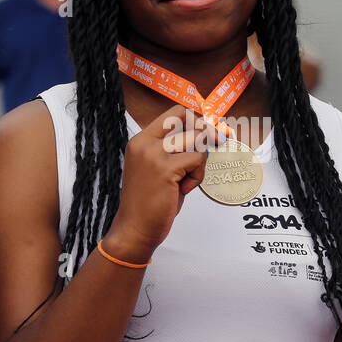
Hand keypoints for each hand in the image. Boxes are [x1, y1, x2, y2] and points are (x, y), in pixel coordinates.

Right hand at [103, 104, 209, 262]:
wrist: (135, 228)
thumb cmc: (149, 202)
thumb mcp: (159, 168)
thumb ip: (176, 151)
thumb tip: (205, 135)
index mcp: (141, 140)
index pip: (174, 113)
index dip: (195, 120)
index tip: (206, 132)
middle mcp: (145, 143)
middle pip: (189, 121)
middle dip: (204, 137)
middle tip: (204, 155)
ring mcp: (153, 154)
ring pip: (196, 140)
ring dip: (200, 160)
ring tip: (188, 179)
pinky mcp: (165, 169)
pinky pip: (197, 159)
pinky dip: (198, 175)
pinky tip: (184, 188)